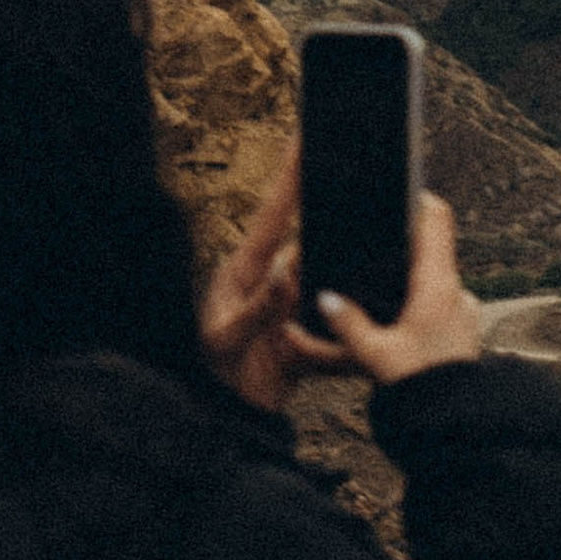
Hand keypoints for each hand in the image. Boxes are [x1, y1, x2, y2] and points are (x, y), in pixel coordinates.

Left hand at [201, 144, 344, 413]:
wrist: (218, 420)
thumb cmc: (208, 374)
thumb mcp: (225, 341)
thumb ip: (257, 309)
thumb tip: (289, 271)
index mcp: (243, 270)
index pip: (272, 215)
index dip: (290, 176)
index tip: (305, 139)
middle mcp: (268, 282)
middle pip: (309, 249)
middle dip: (330, 242)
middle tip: (350, 236)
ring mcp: (286, 308)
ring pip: (324, 289)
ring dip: (336, 300)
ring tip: (337, 311)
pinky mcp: (302, 337)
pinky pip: (330, 331)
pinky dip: (341, 344)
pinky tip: (352, 352)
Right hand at [317, 191, 485, 385]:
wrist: (456, 427)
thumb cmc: (420, 390)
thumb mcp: (374, 355)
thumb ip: (348, 324)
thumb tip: (325, 298)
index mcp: (438, 285)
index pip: (436, 219)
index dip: (418, 196)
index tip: (397, 187)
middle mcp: (457, 292)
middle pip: (432, 248)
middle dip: (403, 244)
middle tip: (373, 243)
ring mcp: (464, 312)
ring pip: (436, 278)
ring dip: (412, 278)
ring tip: (381, 288)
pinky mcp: (463, 331)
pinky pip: (441, 304)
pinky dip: (420, 303)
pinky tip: (398, 321)